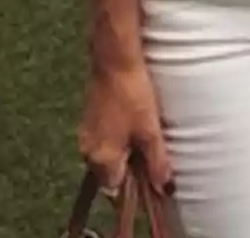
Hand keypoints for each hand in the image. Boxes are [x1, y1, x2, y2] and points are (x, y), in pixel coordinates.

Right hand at [78, 61, 172, 199]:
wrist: (114, 60)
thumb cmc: (132, 95)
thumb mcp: (150, 131)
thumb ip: (157, 162)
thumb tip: (165, 189)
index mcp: (101, 159)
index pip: (114, 190)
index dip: (133, 187)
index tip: (149, 175)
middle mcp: (88, 151)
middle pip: (108, 173)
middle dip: (128, 167)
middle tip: (148, 150)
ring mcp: (85, 134)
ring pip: (105, 154)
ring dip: (122, 150)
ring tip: (142, 132)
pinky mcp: (87, 118)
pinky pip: (102, 138)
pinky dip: (116, 136)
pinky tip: (130, 120)